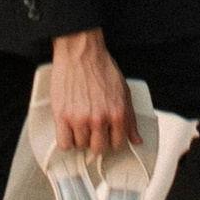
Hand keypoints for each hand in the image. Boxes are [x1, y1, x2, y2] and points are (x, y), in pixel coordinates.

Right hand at [49, 27, 135, 154]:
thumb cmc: (100, 67)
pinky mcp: (62, 116)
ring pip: (80, 146)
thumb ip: (130, 119)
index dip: (111, 140)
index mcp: (117, 113)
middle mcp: (100, 118)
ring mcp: (80, 118)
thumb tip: (136, 139)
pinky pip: (64, 144)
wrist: (81, 51)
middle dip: (95, 140)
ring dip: (80, 137)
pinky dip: (65, 140)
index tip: (106, 136)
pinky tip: (68, 130)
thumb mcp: (124, 91)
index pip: (117, 144)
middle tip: (92, 128)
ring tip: (79, 122)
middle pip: (98, 148)